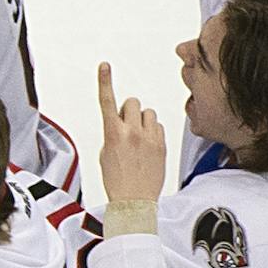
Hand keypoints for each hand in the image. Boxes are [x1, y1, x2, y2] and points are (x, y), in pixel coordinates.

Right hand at [96, 62, 165, 202]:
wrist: (134, 201)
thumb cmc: (117, 181)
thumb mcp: (106, 154)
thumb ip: (113, 134)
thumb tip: (121, 126)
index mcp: (113, 134)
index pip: (107, 101)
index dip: (105, 81)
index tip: (105, 67)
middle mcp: (132, 132)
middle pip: (132, 102)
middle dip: (129, 110)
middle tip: (127, 126)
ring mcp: (149, 138)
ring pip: (148, 112)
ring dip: (143, 120)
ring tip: (140, 137)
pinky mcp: (162, 144)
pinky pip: (159, 126)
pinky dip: (154, 132)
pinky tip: (149, 145)